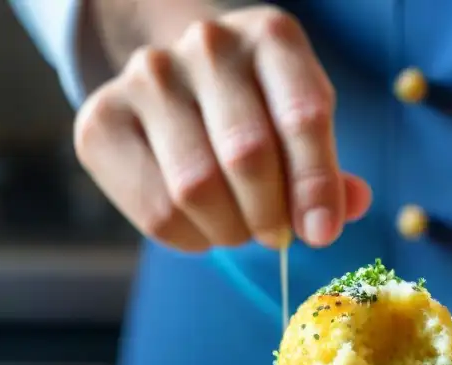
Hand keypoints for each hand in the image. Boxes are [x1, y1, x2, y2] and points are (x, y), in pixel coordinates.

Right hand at [74, 5, 371, 251]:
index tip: (321, 233)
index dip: (316, 184)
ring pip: (195, 187)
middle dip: (270, 215)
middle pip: (247, 155)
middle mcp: (207, 44)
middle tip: (276, 236)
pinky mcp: (101, 119)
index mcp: (272, 38)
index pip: (303, 116)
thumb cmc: (259, 114)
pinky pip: (156, 209)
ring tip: (239, 228)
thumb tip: (350, 207)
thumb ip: (328, 171)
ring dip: (229, 230)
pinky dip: (191, 238)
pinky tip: (202, 226)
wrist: (184, 84)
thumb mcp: (302, 129)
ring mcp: (147, 77)